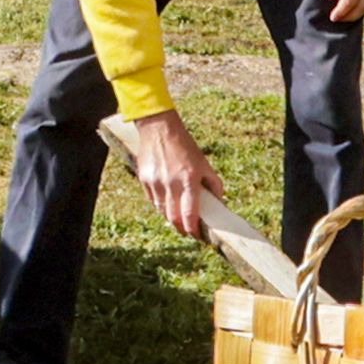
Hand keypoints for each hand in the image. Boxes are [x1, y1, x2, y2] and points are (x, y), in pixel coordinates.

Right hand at [119, 106, 215, 235]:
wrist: (159, 128)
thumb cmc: (184, 146)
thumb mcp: (203, 163)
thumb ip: (213, 183)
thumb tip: (219, 201)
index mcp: (188, 179)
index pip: (190, 213)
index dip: (192, 229)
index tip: (196, 235)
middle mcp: (171, 183)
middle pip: (174, 217)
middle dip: (181, 228)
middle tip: (187, 231)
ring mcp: (155, 182)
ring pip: (162, 211)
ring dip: (170, 217)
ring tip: (177, 218)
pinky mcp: (144, 179)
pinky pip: (152, 200)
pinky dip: (160, 205)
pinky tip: (166, 203)